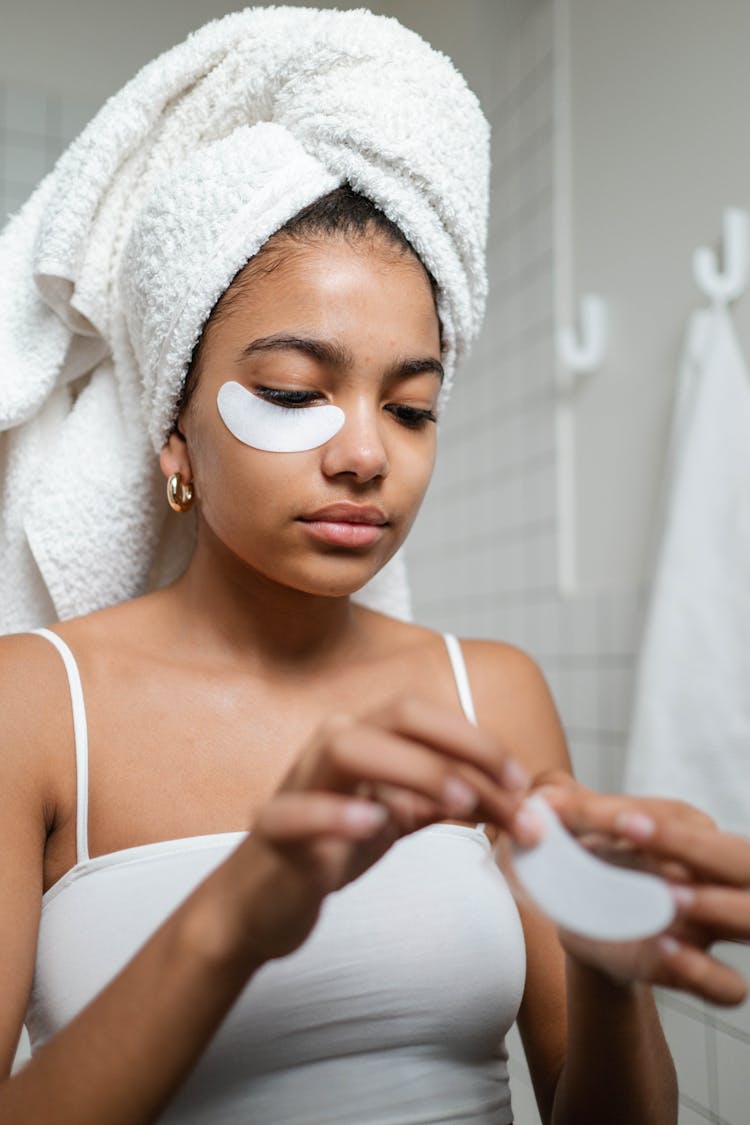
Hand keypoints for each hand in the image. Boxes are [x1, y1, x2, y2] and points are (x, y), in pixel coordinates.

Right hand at [240, 696, 531, 962]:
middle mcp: (331, 748)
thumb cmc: (329, 848)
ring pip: (346, 746)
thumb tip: (512, 794)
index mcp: (365, 738)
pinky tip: (372, 824)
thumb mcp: (397, 817)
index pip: (428, 716)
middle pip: (398, 714)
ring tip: (459, 800)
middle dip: (462, 744)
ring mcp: (299, 786)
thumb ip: (445, 798)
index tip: (522, 783)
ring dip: (411, 767)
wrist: (259, 903)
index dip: (480, 741)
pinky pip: (297, 812)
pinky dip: (334, 813)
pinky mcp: (274, 833)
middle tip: (508, 789)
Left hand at [527, 779, 749, 1004]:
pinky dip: (702, 972)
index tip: (595, 813)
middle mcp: (713, 876)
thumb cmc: (592, 863)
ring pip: (748, 916)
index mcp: (690, 831)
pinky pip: (727, 985)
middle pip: (738, 859)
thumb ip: (566, 813)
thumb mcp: (578, 835)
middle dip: (691, 845)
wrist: (586, 922)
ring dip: (714, 904)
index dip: (636, 813)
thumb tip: (541, 800)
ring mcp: (712, 925)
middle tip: (633, 831)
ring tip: (667, 896)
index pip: (678, 818)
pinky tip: (664, 948)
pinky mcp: (699, 971)